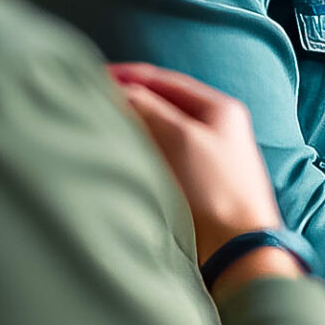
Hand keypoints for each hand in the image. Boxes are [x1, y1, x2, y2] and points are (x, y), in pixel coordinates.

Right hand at [110, 62, 285, 262]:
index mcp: (219, 108)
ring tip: (96, 122)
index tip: (90, 76)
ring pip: (158, 128)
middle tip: (87, 98)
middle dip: (125, 98)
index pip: (164, 80)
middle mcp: (215, 126)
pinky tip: (118, 152)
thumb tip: (119, 88)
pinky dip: (137, 146)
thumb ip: (149, 108)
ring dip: (129, 123)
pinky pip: (159, 153)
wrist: (237, 248)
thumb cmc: (215, 190)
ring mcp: (206, 153)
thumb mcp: (180, 139)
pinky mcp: (195, 181)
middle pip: (161, 102)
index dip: (127, 76)